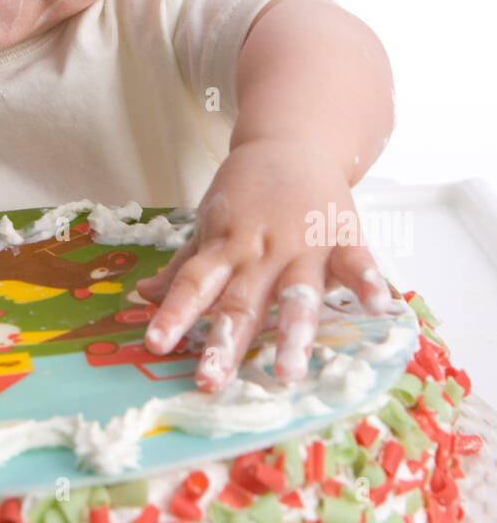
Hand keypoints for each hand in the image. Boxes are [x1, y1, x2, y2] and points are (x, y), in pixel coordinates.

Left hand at [137, 138, 393, 391]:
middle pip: (240, 301)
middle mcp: (260, 251)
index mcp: (225, 247)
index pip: (193, 284)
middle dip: (226, 342)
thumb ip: (185, 265)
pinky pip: (356, 262)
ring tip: (290, 372)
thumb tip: (142, 297)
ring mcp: (303, 245)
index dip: (174, 313)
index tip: (155, 344)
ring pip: (296, 294)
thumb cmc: (248, 194)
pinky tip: (378, 308)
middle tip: (212, 381)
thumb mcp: (210, 223)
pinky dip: (367, 282)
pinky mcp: (342, 235)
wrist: (292, 141)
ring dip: (293, 333)